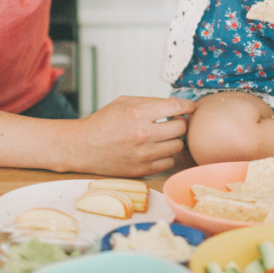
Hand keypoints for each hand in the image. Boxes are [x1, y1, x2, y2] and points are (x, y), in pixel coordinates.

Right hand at [76, 96, 194, 175]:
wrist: (83, 147)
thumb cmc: (104, 122)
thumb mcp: (124, 102)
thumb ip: (151, 102)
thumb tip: (176, 106)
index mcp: (139, 113)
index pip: (177, 108)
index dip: (188, 106)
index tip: (190, 107)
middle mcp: (143, 134)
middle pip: (181, 128)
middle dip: (180, 123)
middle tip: (173, 122)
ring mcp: (144, 154)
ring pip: (178, 146)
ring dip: (174, 140)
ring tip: (163, 136)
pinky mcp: (142, 170)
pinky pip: (169, 162)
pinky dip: (166, 155)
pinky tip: (157, 149)